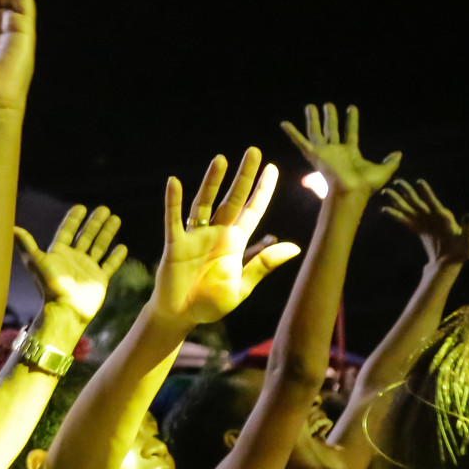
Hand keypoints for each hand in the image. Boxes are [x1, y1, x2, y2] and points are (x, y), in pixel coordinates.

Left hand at [13, 205, 125, 326]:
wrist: (65, 308)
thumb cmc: (50, 285)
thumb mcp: (36, 261)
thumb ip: (26, 244)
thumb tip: (11, 227)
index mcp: (59, 253)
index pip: (67, 231)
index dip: (73, 219)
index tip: (81, 207)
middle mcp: (73, 259)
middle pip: (86, 236)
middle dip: (95, 223)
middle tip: (104, 208)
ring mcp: (87, 269)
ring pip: (99, 247)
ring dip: (107, 233)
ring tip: (116, 218)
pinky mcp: (99, 279)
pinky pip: (110, 265)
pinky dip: (116, 257)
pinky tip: (122, 246)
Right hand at [145, 148, 302, 331]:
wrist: (181, 316)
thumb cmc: (211, 303)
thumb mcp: (242, 286)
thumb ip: (263, 264)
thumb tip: (294, 246)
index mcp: (236, 243)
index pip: (253, 210)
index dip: (263, 190)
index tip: (272, 167)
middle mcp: (217, 233)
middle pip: (233, 199)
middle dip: (244, 176)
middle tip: (254, 152)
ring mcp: (195, 236)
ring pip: (205, 203)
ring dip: (212, 182)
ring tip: (221, 159)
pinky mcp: (175, 244)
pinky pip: (174, 219)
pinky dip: (173, 201)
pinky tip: (174, 183)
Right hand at [280, 103, 399, 199]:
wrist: (351, 191)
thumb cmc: (366, 185)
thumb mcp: (384, 170)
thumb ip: (391, 162)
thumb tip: (399, 154)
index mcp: (350, 153)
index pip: (350, 133)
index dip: (351, 120)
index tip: (352, 108)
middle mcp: (335, 151)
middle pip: (331, 130)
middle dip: (330, 117)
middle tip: (327, 105)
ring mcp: (324, 152)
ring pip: (316, 131)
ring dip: (313, 119)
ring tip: (310, 106)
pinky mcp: (314, 155)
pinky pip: (301, 142)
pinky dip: (292, 133)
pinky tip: (284, 123)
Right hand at [379, 178, 468, 267]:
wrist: (451, 260)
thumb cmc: (462, 250)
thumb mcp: (468, 240)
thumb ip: (468, 228)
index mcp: (443, 217)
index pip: (433, 202)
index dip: (427, 193)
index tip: (419, 182)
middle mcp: (431, 216)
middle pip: (417, 201)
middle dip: (407, 191)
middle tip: (397, 181)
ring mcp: (423, 221)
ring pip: (407, 208)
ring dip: (397, 200)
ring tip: (386, 191)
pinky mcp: (417, 228)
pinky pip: (403, 220)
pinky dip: (394, 214)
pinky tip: (384, 210)